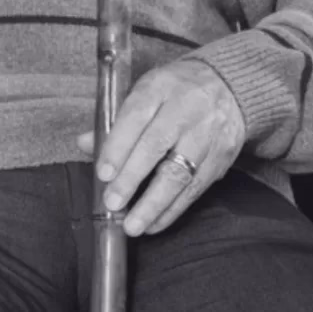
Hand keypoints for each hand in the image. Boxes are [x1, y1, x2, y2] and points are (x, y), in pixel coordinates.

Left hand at [76, 58, 245, 236]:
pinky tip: (155, 223)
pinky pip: (196, 188)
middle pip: (157, 145)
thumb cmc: (174, 92)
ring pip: (180, 173)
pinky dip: (173, 210)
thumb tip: (85, 144)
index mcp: (160, 87)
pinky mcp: (222, 157)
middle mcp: (186, 108)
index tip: (103, 174)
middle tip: (113, 203)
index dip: (118, 146)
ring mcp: (208, 133)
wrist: (228, 86)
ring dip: (154, 204)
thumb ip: (116, 121)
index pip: (136, 116)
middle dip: (132, 178)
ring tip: (133, 225)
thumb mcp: (145, 92)